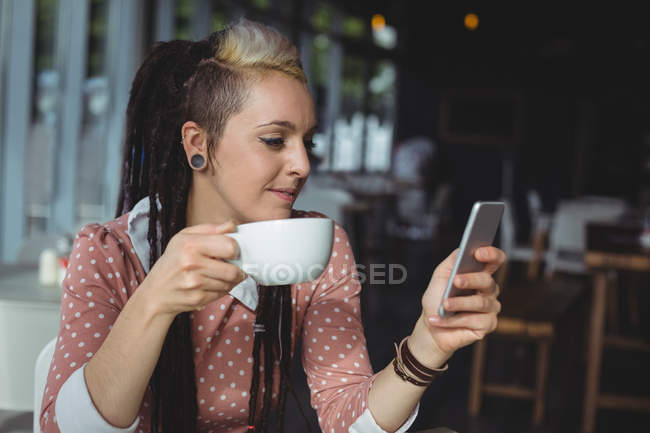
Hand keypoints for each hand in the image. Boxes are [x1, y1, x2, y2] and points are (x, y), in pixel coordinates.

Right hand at [135, 221, 246, 317]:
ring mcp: (194, 283)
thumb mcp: (185, 237)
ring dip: (230, 280)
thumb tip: (233, 225)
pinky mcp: (197, 298)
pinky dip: (222, 289)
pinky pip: (222, 294)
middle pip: (233, 270)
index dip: (236, 249)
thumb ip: (211, 229)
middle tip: (233, 266)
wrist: (156, 292)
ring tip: (220, 275)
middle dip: (237, 269)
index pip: (230, 246)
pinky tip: (212, 284)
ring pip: (230, 283)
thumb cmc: (173, 261)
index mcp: (190, 244)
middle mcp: (191, 263)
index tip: (233, 251)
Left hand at [412, 247, 504, 363]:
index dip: (492, 254)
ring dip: (458, 303)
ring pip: (480, 302)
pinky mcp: (488, 325)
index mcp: (479, 274)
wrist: (430, 327)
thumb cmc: (437, 300)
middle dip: (471, 280)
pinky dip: (453, 320)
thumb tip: (464, 249)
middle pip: (487, 281)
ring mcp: (490, 308)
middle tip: (456, 281)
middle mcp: (489, 290)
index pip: (495, 260)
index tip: (478, 253)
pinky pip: (475, 321)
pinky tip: (439, 320)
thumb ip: (453, 260)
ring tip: (443, 305)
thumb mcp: (440, 276)